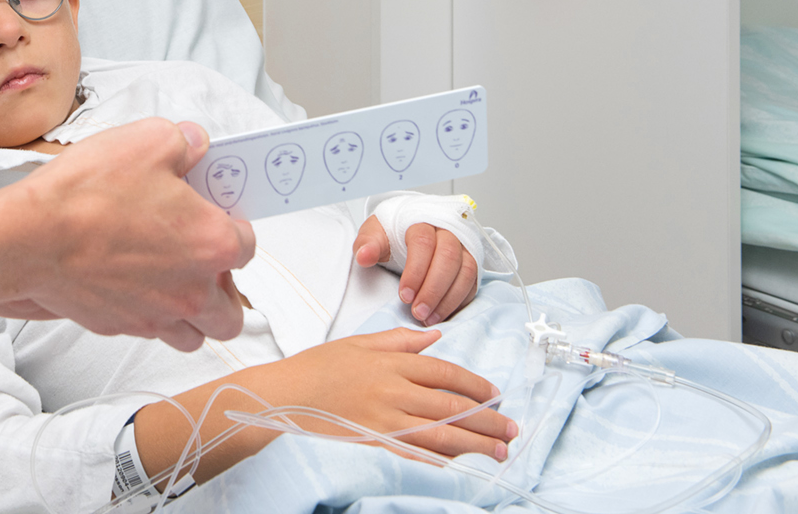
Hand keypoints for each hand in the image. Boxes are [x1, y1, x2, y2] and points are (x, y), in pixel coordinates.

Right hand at [0, 118, 254, 351]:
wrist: (30, 237)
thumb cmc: (88, 194)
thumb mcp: (148, 139)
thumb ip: (185, 141)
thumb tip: (195, 144)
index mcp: (211, 244)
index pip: (248, 245)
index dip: (232, 224)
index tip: (212, 211)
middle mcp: (191, 290)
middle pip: (231, 311)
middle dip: (225, 287)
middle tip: (202, 257)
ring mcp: (155, 315)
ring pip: (195, 335)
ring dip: (194, 314)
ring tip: (172, 280)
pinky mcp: (119, 324)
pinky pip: (150, 331)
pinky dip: (151, 315)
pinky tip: (131, 282)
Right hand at [266, 329, 513, 459]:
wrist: (287, 394)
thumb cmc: (319, 365)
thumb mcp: (359, 342)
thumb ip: (401, 340)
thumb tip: (436, 336)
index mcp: (392, 362)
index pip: (446, 373)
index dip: (475, 385)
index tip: (495, 395)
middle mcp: (394, 390)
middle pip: (452, 405)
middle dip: (487, 418)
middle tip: (511, 429)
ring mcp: (386, 418)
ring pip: (442, 432)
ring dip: (475, 442)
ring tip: (499, 450)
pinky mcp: (376, 440)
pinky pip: (416, 451)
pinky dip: (441, 458)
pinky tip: (460, 462)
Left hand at [353, 216, 477, 324]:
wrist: (408, 228)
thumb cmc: (392, 233)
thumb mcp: (375, 234)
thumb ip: (368, 244)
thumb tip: (364, 257)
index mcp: (422, 221)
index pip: (423, 242)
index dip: (415, 271)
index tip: (404, 295)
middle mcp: (447, 232)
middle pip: (448, 258)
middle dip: (433, 289)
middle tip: (418, 312)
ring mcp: (463, 247)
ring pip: (466, 271)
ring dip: (448, 299)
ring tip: (429, 318)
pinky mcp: (470, 264)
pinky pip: (472, 283)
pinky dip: (459, 301)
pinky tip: (443, 314)